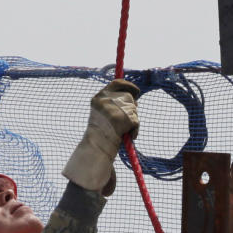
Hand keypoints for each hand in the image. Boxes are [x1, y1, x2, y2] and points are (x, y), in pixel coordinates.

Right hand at [62, 79, 140, 194]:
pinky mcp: (124, 117)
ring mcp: (115, 108)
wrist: (96, 148)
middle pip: (129, 98)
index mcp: (99, 97)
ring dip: (133, 120)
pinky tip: (127, 136)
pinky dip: (135, 129)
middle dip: (132, 107)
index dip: (129, 85)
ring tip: (123, 131)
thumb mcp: (103, 113)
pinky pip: (136, 121)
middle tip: (127, 119)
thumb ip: (114, 103)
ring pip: (134, 109)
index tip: (136, 91)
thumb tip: (133, 97)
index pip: (117, 83)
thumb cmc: (101, 133)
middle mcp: (105, 100)